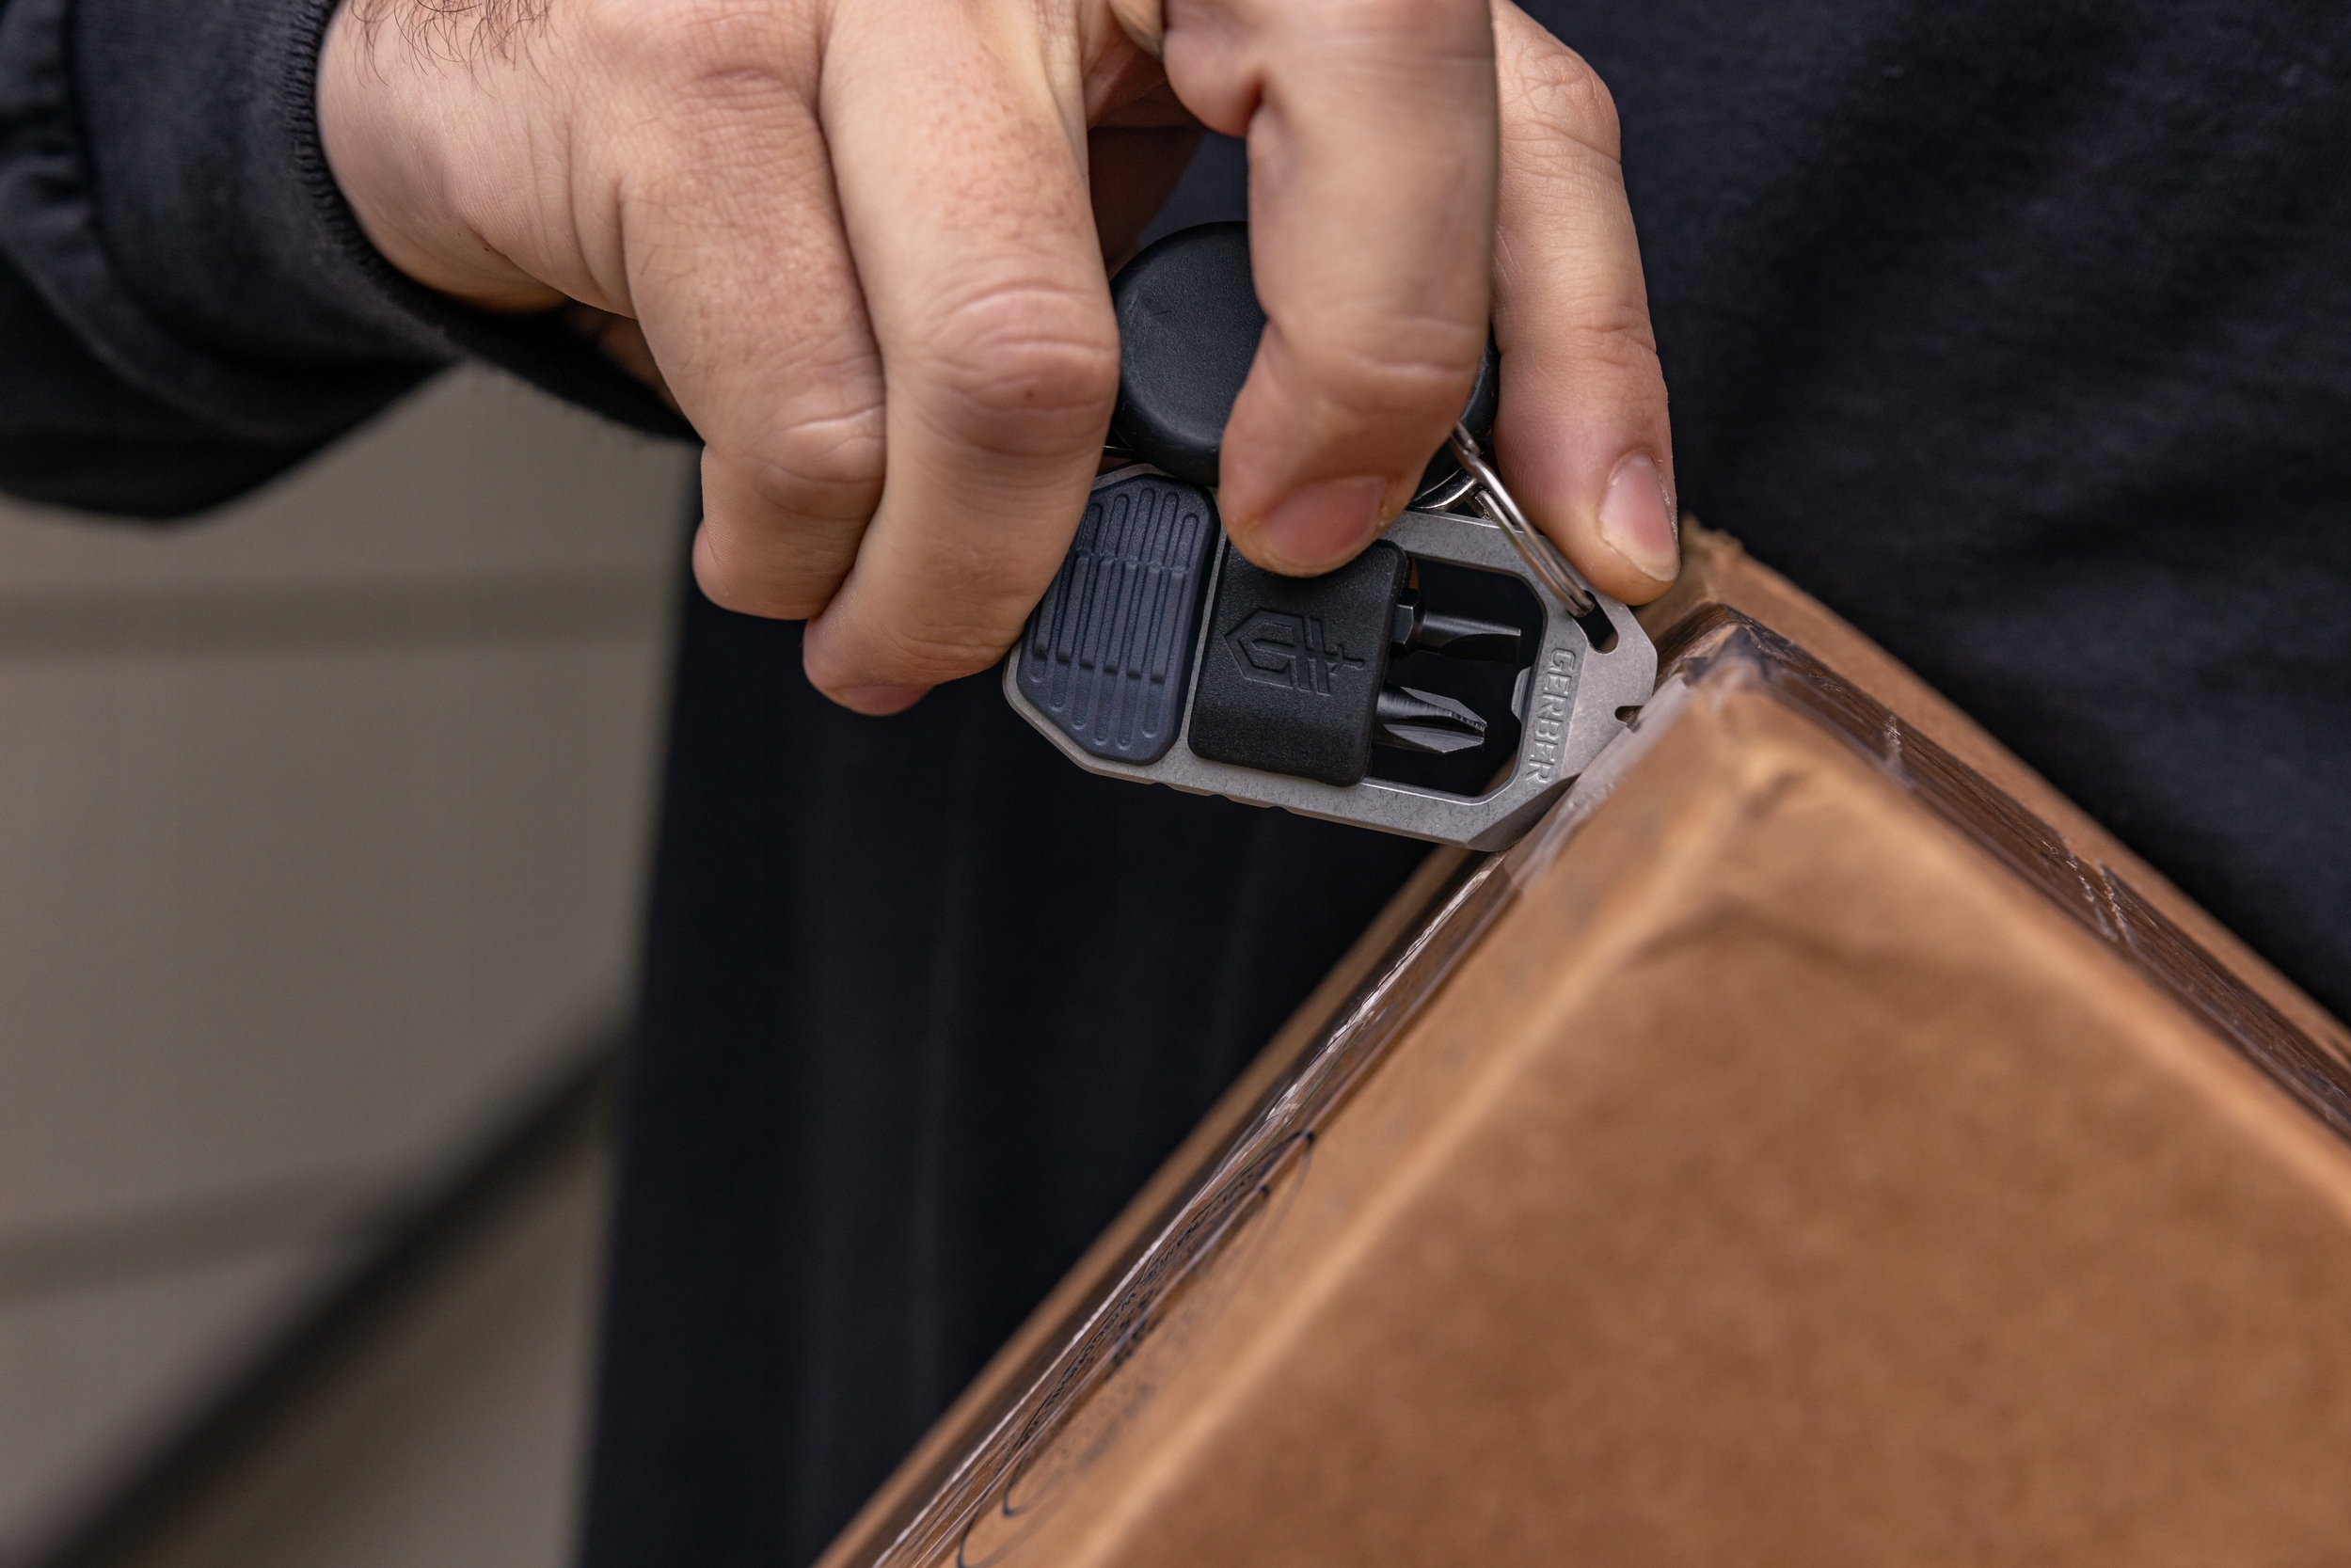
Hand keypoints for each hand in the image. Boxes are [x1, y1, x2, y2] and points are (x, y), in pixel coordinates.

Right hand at [320, 0, 1675, 713]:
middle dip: (1318, 456)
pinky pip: (811, 418)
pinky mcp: (682, 72)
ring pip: (1022, 368)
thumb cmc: (875, 126)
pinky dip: (803, 549)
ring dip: (972, 581)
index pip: (1508, 95)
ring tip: (908, 623)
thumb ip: (1302, 281)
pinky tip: (786, 550)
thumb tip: (1505, 520)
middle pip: (1331, 153)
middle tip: (1252, 572)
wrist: (546, 44)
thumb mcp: (1139, 161)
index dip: (1577, 334)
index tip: (1581, 531)